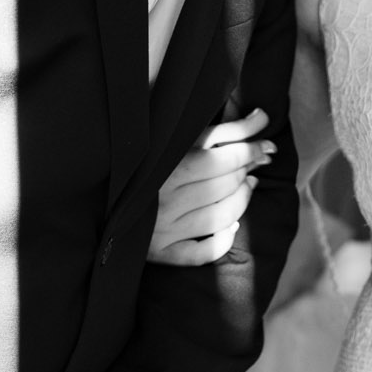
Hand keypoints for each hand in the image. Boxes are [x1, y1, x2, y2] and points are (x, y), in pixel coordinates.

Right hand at [147, 109, 273, 265]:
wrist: (106, 197)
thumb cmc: (152, 159)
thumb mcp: (185, 139)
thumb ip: (226, 129)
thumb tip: (264, 117)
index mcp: (168, 166)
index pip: (225, 159)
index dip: (252, 151)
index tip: (266, 146)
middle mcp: (165, 199)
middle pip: (226, 186)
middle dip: (247, 171)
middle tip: (254, 162)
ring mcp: (163, 229)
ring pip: (222, 218)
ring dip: (243, 200)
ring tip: (247, 185)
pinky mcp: (161, 253)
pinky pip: (203, 252)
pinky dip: (224, 240)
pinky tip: (231, 225)